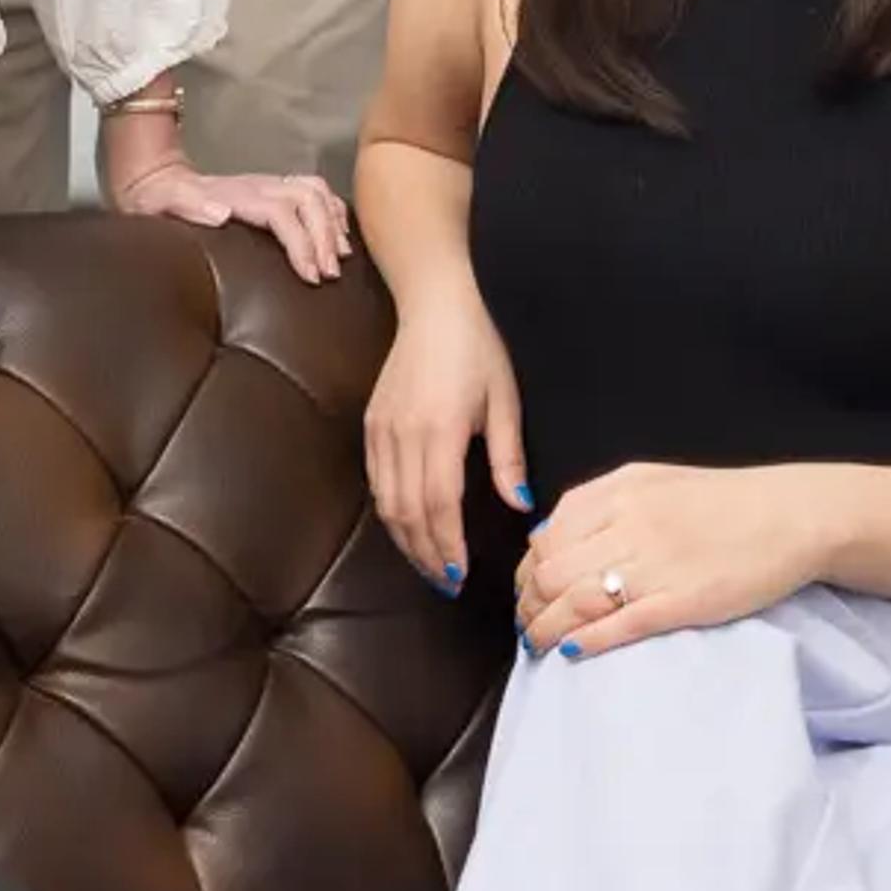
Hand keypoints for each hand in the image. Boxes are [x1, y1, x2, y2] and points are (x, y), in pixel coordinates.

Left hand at [111, 157, 352, 285]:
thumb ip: (189, 205)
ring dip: (333, 223)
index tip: (311, 276)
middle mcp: (260, 186)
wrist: (156, 178)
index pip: (283, 213)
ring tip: (339, 258)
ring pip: (316, 192)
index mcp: (239, 195)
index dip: (302, 242)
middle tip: (331, 274)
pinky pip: (314, 191)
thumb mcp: (164, 202)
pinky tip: (336, 235)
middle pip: (308, 200)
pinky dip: (332, 210)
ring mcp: (268, 185)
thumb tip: (222, 213)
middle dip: (325, 236)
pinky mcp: (272, 189)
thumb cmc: (160, 200)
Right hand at [365, 295, 532, 595]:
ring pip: (386, 503)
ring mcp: (382, 430)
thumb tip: (519, 506)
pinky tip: (408, 529)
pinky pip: (375, 482)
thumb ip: (509, 457)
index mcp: (440, 428)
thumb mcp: (505, 399)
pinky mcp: (371, 426)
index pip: (439, 504)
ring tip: (429, 566)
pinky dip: (390, 513)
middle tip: (447, 584)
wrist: (433, 307)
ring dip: (406, 541)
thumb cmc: (476, 349)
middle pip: (408, 512)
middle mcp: (404, 434)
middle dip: (427, 555)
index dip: (448, 545)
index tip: (462, 574)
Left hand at [514, 462, 827, 660]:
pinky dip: (585, 641)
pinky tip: (570, 651)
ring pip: (574, 602)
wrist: (789, 515)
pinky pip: (617, 626)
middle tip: (525, 625)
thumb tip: (549, 539)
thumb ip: (600, 504)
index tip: (526, 592)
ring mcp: (654, 565)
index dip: (527, 572)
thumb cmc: (723, 501)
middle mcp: (628, 524)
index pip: (547, 537)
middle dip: (527, 606)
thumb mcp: (652, 481)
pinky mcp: (681, 602)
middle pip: (550, 573)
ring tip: (538, 644)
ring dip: (544, 629)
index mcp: (619, 491)